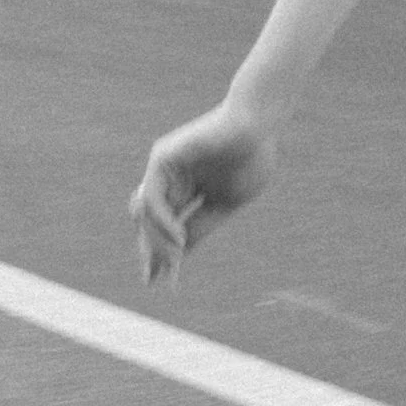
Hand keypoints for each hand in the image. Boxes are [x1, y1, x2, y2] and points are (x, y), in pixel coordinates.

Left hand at [131, 100, 275, 286]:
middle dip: (151, 251)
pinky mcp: (162, 158)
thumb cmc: (251, 158)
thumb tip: (180, 253)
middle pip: (151, 222)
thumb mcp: (225, 203)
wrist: (258, 124)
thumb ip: (200, 226)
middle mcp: (172, 180)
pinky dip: (161, 220)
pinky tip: (176, 238)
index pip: (170, 225)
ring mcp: (164, 168)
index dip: (166, 252)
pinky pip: (152, 196)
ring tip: (172, 262)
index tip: (166, 280)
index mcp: (190, 189)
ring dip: (157, 240)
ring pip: (147, 212)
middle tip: (151, 279)